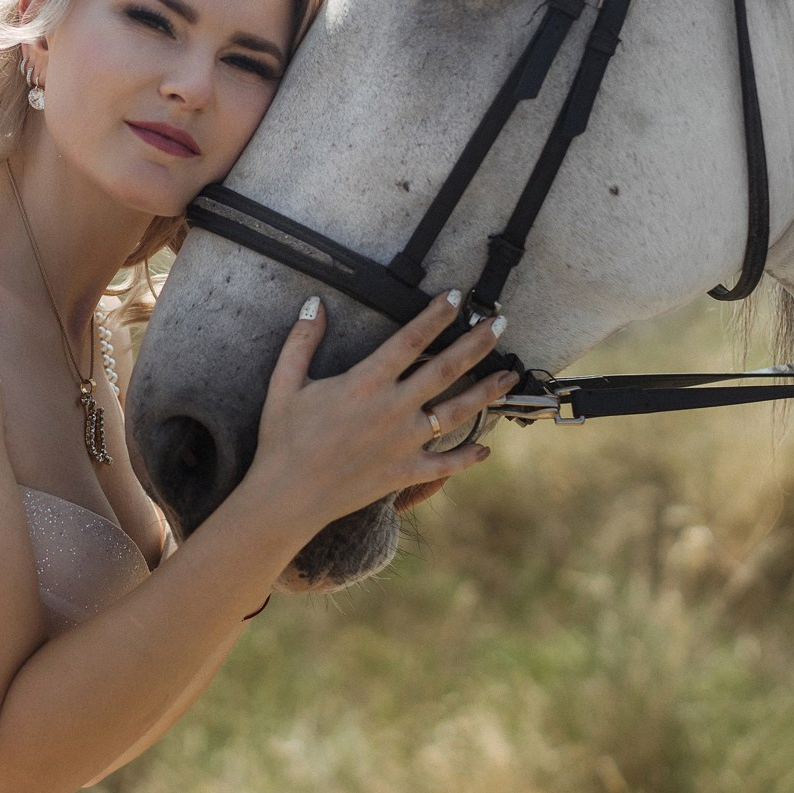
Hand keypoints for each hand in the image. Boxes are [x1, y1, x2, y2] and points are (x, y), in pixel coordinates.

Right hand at [242, 290, 511, 535]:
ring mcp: (404, 442)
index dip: (436, 315)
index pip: (410, 339)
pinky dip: (468, 458)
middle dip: (477, 343)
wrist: (287, 496)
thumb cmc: (283, 438)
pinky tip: (487, 448)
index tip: (456, 296)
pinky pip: (445, 464)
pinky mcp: (405, 471)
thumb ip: (302, 341)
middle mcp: (393, 408)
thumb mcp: (285, 382)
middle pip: (446, 368)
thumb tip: (314, 303)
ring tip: (510, 375)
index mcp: (365, 382)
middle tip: (500, 323)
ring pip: (457, 411)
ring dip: (487, 390)